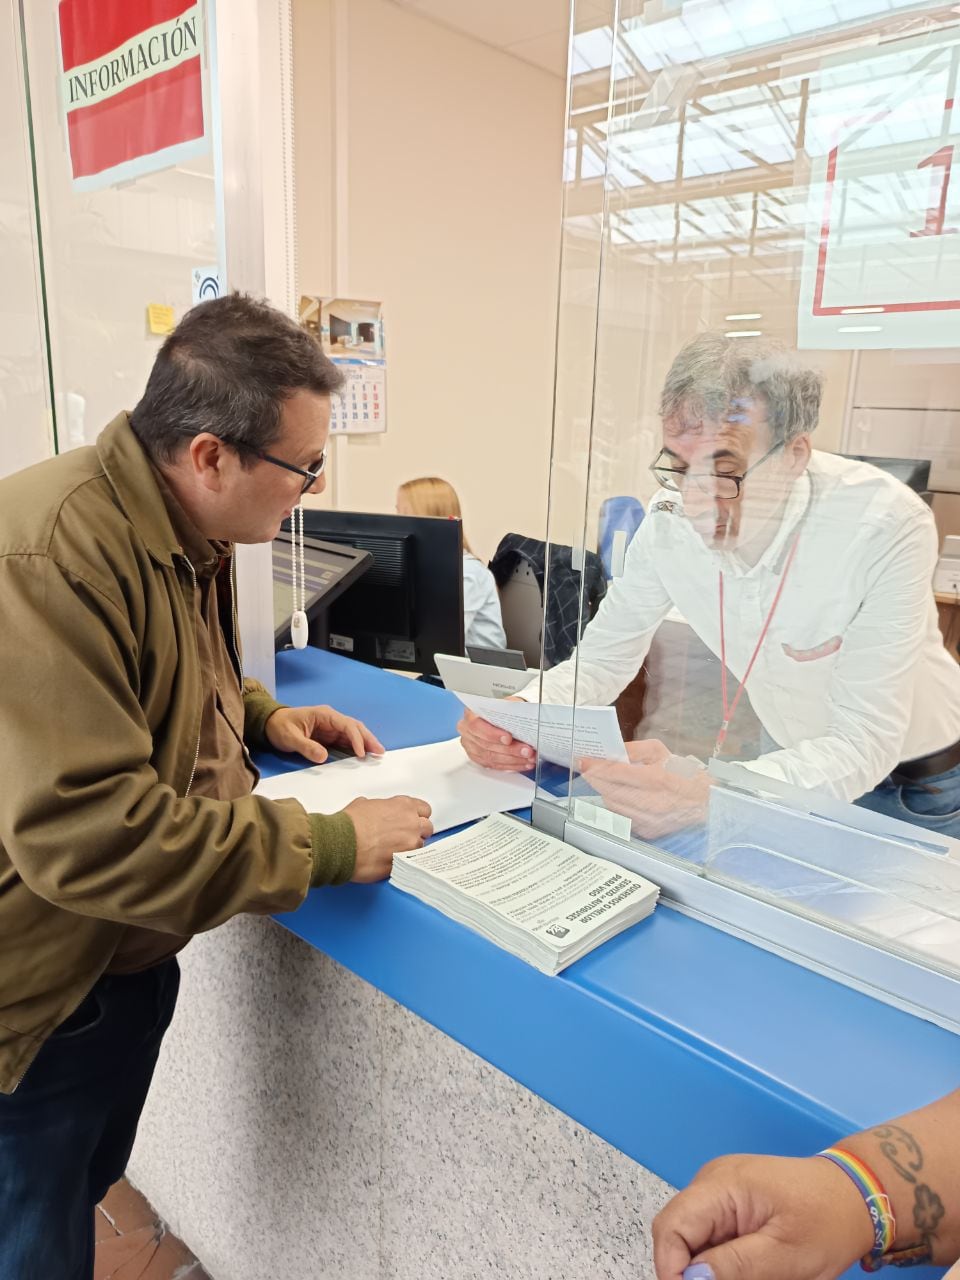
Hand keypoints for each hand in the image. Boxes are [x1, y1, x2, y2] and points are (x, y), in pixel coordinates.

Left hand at [265, 705, 383, 764]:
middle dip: (368, 739)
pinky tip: (364, 755)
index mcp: (324, 715)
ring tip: (377, 754)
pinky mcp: (329, 736)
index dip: (356, 739)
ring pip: (353, 734)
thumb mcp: (289, 737)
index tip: (362, 753)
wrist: (270, 724)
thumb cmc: (279, 727)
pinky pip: (346, 741)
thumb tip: (324, 757)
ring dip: (365, 743)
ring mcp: (331, 728)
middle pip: (355, 727)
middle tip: (380, 752)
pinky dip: (356, 747)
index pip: (346, 725)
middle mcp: (331, 720)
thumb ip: (306, 746)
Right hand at [344, 795, 432, 881]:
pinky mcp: (403, 863)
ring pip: (420, 847)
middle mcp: (411, 824)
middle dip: (418, 832)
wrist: (340, 844)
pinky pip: (409, 862)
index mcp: (403, 806)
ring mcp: (409, 845)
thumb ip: (379, 807)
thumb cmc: (349, 825)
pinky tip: (390, 860)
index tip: (412, 820)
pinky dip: (402, 861)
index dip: (417, 816)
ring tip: (393, 850)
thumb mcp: (363, 804)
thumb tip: (375, 812)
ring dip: (410, 848)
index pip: (424, 809)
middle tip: (404, 836)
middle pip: (427, 828)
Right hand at [457, 702, 535, 771]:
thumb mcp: (507, 704)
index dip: (492, 734)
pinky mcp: (478, 758)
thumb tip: (523, 718)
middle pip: (486, 745)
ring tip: (528, 758)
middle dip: (510, 750)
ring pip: (491, 757)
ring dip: (513, 760)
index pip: (476, 726)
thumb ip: (510, 710)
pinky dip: (510, 765)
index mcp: (470, 714)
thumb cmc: (502, 710)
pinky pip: (494, 765)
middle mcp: (467, 731)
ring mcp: (471, 746)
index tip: (509, 738)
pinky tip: (522, 764)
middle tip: (527, 751)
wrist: (501, 716)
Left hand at [578, 738, 709, 838]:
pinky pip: (621, 817)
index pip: (617, 773)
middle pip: (610, 790)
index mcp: (657, 779)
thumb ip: (633, 749)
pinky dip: (615, 805)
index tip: (583, 759)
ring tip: (601, 780)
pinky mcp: (647, 832)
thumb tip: (610, 751)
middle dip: (595, 778)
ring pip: (612, 805)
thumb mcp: (661, 752)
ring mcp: (649, 821)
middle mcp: (652, 803)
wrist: (705, 802)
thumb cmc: (682, 773)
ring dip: (604, 791)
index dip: (596, 765)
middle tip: (586, 768)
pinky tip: (618, 795)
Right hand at [652, 1153, 874, 1279]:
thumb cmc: (827, 1222)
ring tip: (751, 1276)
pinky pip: (711, 1234)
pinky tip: (747, 1271)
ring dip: (708, 1269)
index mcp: (722, 1185)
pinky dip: (721, 1260)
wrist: (857, 1195)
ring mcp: (720, 1189)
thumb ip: (735, 1267)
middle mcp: (712, 1181)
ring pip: (693, 1238)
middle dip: (691, 1272)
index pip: (672, 1226)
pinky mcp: (731, 1202)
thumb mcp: (785, 1256)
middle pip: (678, 1233)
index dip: (671, 1269)